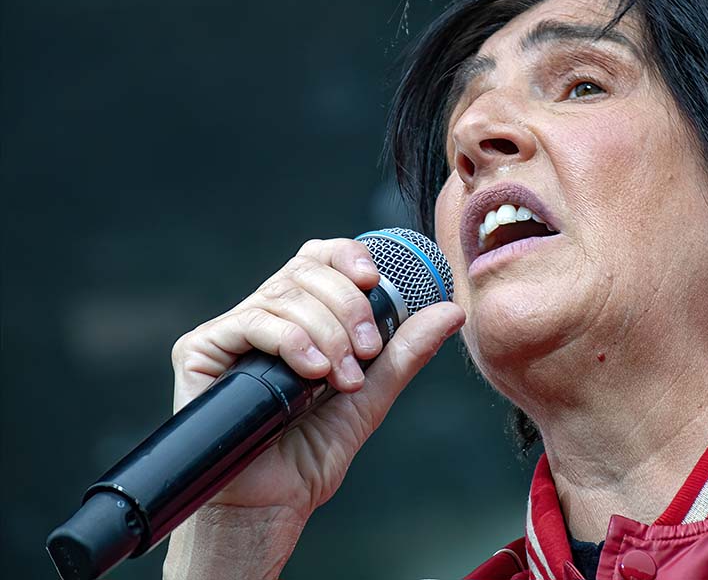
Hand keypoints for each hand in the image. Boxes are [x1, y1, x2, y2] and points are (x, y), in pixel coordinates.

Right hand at [163, 238, 464, 577]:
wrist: (270, 506)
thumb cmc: (311, 455)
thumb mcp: (370, 396)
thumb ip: (405, 352)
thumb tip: (451, 312)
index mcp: (301, 318)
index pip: (320, 258)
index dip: (348, 256)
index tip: (375, 281)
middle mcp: (265, 316)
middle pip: (307, 271)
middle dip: (348, 306)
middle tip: (366, 354)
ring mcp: (232, 331)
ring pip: (286, 295)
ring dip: (327, 332)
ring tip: (341, 378)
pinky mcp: (201, 350)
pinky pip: (252, 321)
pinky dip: (292, 341)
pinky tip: (312, 372)